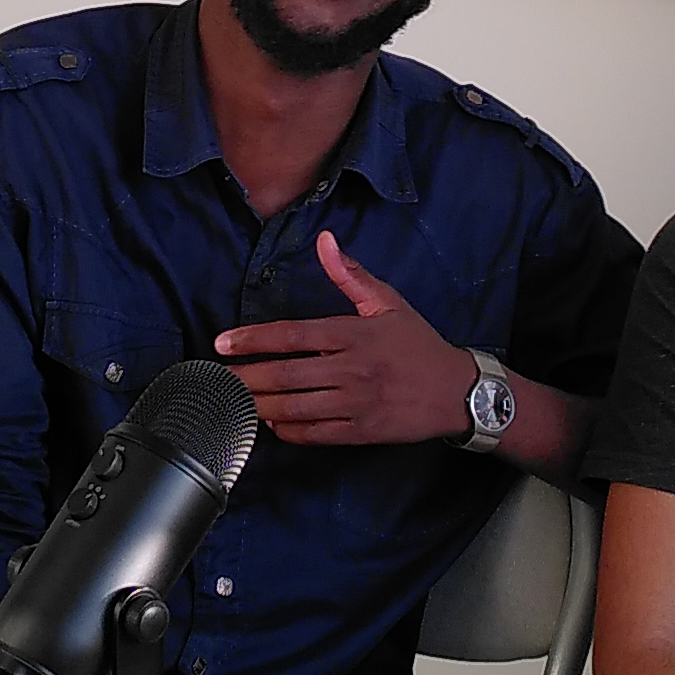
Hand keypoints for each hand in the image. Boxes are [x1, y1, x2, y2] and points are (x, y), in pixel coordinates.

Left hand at [213, 232, 477, 449]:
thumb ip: (350, 275)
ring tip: (234, 401)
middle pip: (285, 375)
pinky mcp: (360, 431)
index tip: (223, 344)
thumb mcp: (388, 303)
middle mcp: (351, 369)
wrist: (458, 393)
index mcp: (353, 334)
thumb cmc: (418, 345)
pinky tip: (271, 423)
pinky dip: (287, 430)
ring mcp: (355, 403)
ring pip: (294, 408)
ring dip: (258, 405)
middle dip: (245, 377)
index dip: (252, 339)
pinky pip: (314, 434)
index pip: (292, 335)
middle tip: (216, 378)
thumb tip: (325, 240)